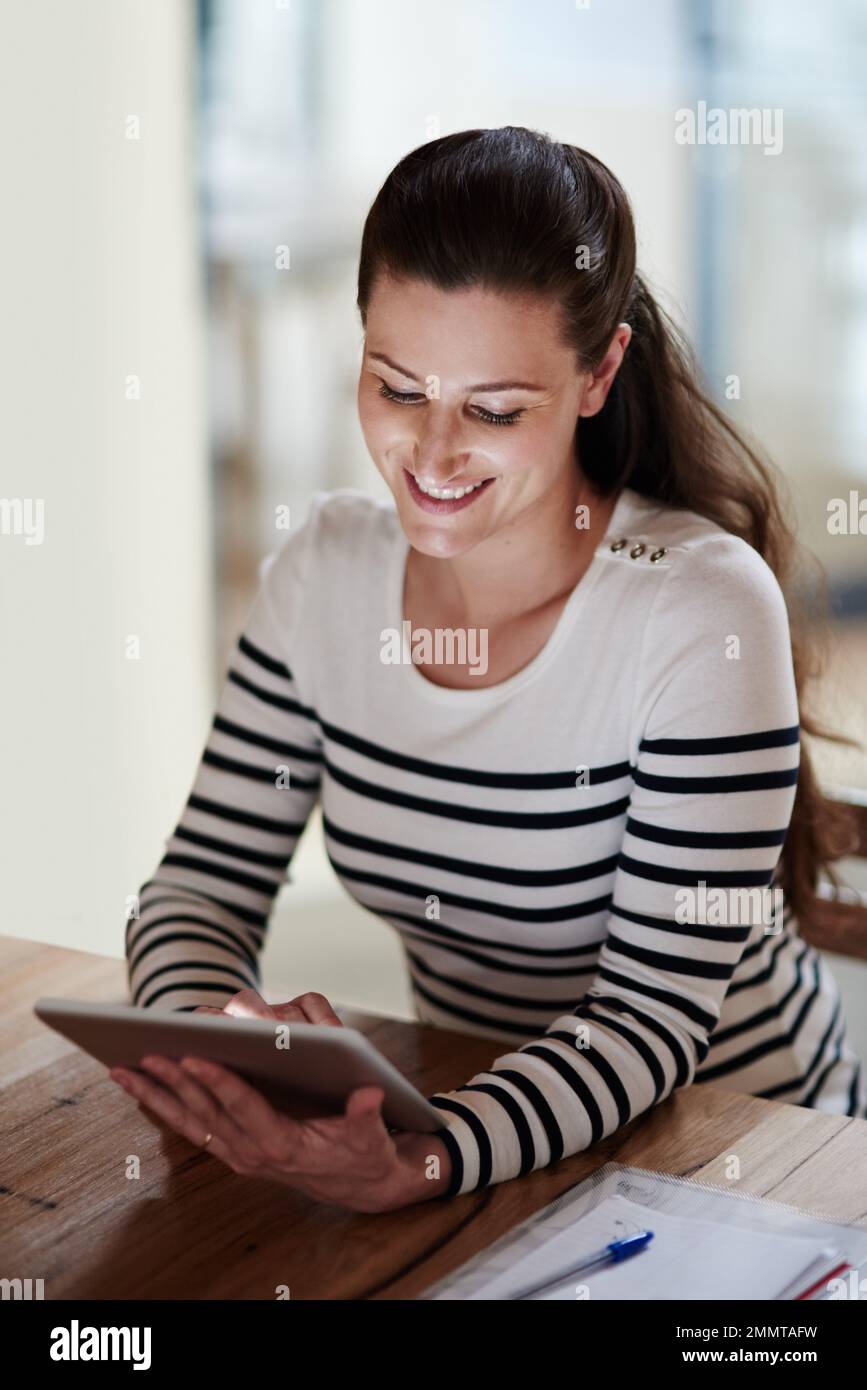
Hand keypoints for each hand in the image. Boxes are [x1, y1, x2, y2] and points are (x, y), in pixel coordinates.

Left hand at [109, 989, 452, 1211]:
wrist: (360, 1183)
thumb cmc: (364, 1150)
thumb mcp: (371, 1133)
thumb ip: (365, 1115)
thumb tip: (367, 1095)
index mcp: (283, 1145)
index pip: (243, 1108)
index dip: (218, 1082)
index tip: (194, 1056)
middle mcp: (253, 1152)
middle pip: (206, 1112)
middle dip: (175, 1081)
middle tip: (148, 1052)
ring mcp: (238, 1152)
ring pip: (189, 1120)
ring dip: (155, 1095)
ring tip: (123, 1070)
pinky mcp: (231, 1147)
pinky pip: (190, 1125)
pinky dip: (162, 1105)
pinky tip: (140, 1086)